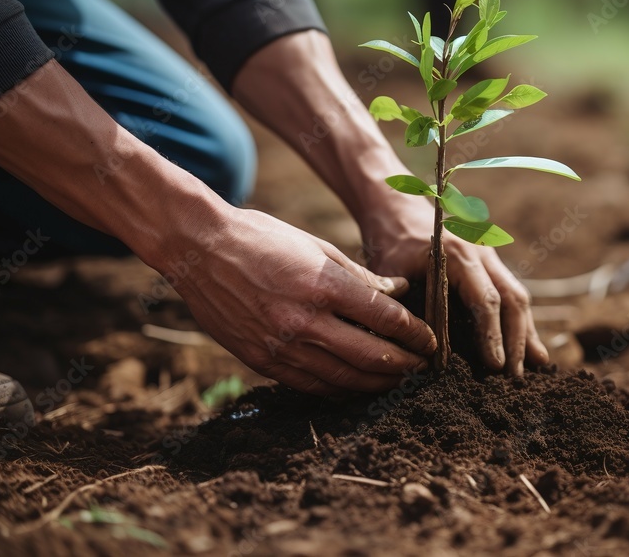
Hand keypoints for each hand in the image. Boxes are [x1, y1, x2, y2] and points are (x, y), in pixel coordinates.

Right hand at [171, 208, 435, 394]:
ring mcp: (281, 346)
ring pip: (343, 378)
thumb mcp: (316, 246)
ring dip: (377, 383)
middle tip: (422, 368)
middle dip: (405, 365)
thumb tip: (399, 292)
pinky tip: (356, 386)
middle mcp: (304, 321)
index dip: (414, 333)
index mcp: (323, 285)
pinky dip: (340, 389)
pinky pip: (311, 385)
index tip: (430, 340)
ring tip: (396, 381)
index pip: (385, 319)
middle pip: (372, 356)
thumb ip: (359, 276)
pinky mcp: (262, 361)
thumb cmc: (261, 239)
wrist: (198, 250)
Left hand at [361, 197, 548, 375]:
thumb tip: (428, 353)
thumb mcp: (390, 275)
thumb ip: (408, 308)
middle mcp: (482, 252)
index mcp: (458, 254)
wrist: (394, 206)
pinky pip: (510, 292)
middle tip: (516, 377)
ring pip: (518, 296)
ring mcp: (490, 256)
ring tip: (535, 365)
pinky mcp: (489, 263)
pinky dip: (519, 320)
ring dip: (525, 332)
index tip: (497, 366)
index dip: (492, 335)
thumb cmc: (389, 242)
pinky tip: (527, 345)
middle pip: (512, 299)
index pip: (486, 300)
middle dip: (518, 340)